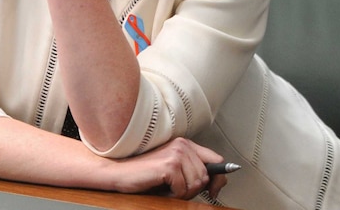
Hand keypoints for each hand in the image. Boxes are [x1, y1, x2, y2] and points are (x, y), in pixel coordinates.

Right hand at [109, 137, 227, 200]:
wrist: (120, 172)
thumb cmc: (146, 173)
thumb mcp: (174, 170)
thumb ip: (193, 171)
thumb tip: (217, 184)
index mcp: (185, 144)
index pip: (216, 160)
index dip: (218, 178)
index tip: (214, 191)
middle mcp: (182, 145)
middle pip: (206, 176)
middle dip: (193, 190)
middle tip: (176, 189)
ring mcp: (176, 154)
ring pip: (196, 184)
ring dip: (183, 193)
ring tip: (168, 188)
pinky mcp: (169, 166)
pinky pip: (183, 190)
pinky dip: (173, 195)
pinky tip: (162, 188)